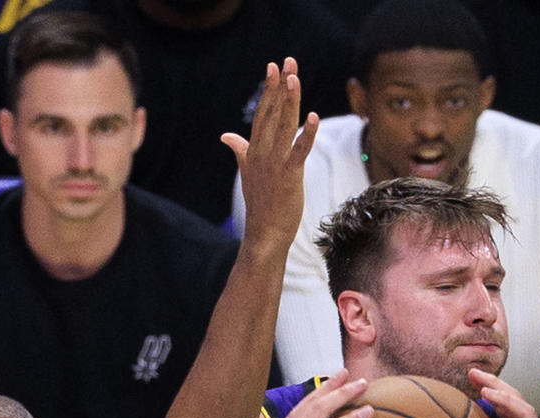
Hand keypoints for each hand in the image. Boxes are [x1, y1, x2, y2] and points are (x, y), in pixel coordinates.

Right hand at [224, 57, 318, 252]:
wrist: (264, 234)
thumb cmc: (260, 204)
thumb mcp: (247, 172)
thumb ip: (239, 150)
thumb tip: (226, 136)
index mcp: (255, 150)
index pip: (262, 114)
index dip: (269, 90)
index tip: (274, 67)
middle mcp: (262, 153)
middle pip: (272, 113)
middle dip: (280, 86)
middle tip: (287, 61)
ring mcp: (274, 164)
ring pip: (283, 126)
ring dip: (289, 101)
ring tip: (294, 78)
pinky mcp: (289, 177)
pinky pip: (298, 151)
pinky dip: (306, 134)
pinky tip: (313, 116)